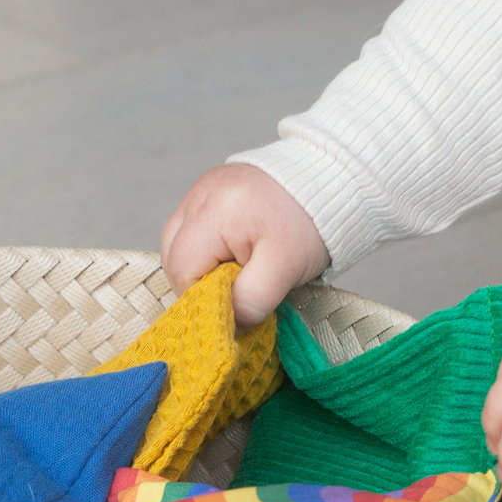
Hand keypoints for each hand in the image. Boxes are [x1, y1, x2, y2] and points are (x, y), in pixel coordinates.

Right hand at [161, 163, 330, 328]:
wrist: (328, 180)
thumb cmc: (308, 225)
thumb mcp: (284, 270)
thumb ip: (250, 301)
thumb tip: (227, 322)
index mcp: (213, 212)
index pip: (181, 270)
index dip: (201, 297)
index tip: (233, 305)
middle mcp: (199, 196)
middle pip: (172, 256)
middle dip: (198, 282)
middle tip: (235, 289)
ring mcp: (201, 189)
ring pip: (177, 242)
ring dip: (200, 265)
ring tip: (236, 269)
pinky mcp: (209, 189)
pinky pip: (192, 227)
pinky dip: (207, 247)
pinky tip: (233, 251)